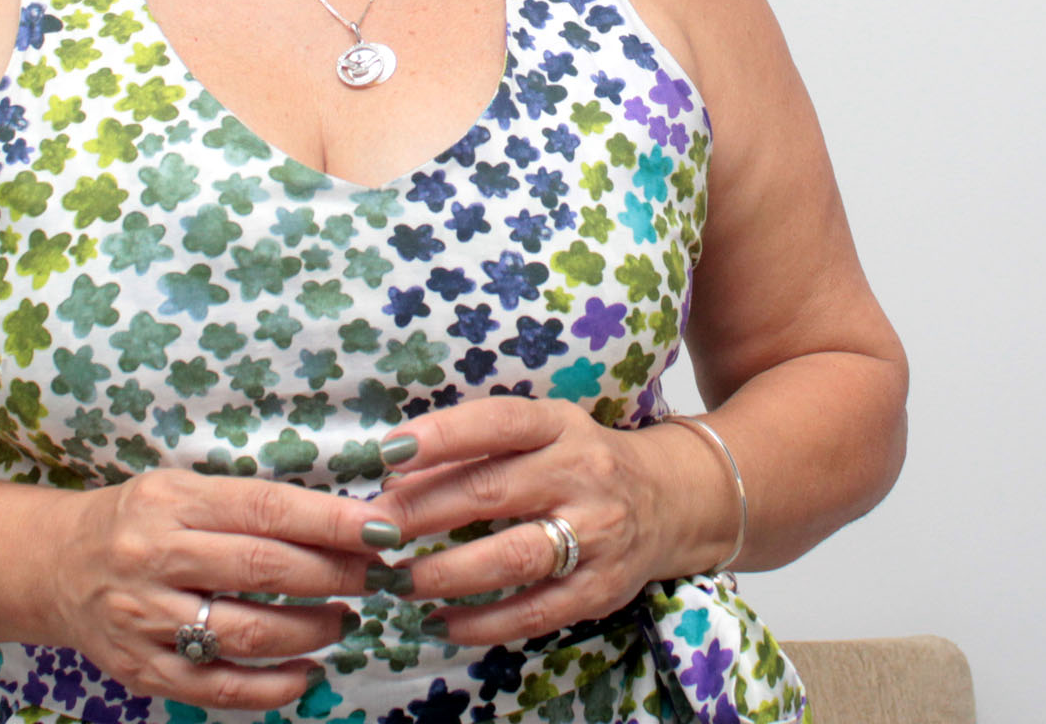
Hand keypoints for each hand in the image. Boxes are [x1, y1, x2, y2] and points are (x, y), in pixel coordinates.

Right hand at [28, 470, 391, 709]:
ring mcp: (145, 619)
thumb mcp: (184, 490)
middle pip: (263, 570)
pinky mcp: (142, 670)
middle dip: (333, 575)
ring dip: (311, 632)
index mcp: (171, 502)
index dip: (331, 521)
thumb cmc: (138, 521)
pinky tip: (308, 675)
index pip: (266, 508)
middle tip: (372, 576)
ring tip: (342, 620)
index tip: (382, 529)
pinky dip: (275, 689)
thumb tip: (343, 523)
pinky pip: (219, 688)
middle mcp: (154, 558)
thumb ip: (250, 506)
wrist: (56, 566)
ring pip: (247, 634)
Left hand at [367, 400, 730, 645]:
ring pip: (512, 557)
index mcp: (561, 426)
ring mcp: (596, 534)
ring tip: (398, 581)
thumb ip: (483, 447)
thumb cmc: (582, 460)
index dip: (444, 434)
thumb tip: (397, 473)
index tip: (389, 452)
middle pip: (493, 491)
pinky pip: (534, 612)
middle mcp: (582, 475)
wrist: (670, 500)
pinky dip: (482, 623)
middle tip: (375, 527)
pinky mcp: (601, 588)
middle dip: (424, 511)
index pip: (499, 423)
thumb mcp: (546, 432)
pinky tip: (441, 622)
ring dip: (445, 573)